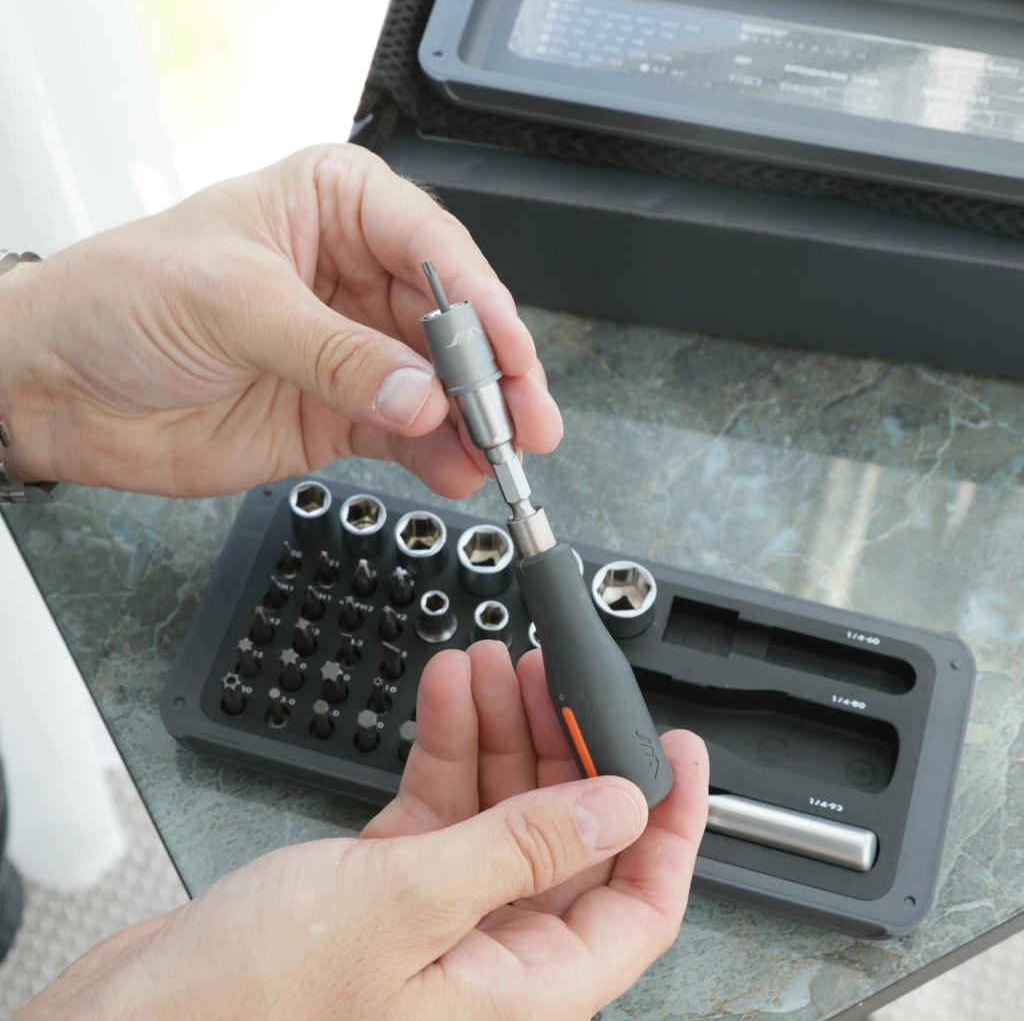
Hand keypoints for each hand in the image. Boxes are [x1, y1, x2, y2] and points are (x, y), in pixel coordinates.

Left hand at [0, 144, 560, 496]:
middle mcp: (357, 276)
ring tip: (501, 455)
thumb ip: (333, 353)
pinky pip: (408, 435)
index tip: (507, 356)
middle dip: (492, 374)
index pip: (433, 249)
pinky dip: (437, 456)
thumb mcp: (233, 303)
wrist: (59, 387)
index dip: (480, 305)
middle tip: (523, 420)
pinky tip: (458, 472)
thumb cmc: (121, 299)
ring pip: (440, 386)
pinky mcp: (342, 414)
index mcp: (336, 207)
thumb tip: (417, 395)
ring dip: (474, 423)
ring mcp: (355, 352)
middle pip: (452, 324)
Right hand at [20, 644, 707, 1020]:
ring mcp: (443, 914)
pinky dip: (450, 742)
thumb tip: (620, 807)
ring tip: (497, 663)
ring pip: (504, 808)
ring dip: (503, 729)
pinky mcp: (393, 881)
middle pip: (568, 835)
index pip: (640, 906)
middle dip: (567, 746)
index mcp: (523, 991)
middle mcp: (492, 956)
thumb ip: (522, 852)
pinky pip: (445, 802)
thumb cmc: (255, 1004)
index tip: (677, 751)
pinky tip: (450, 690)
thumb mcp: (409, 907)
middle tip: (560, 677)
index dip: (671, 826)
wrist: (144, 1017)